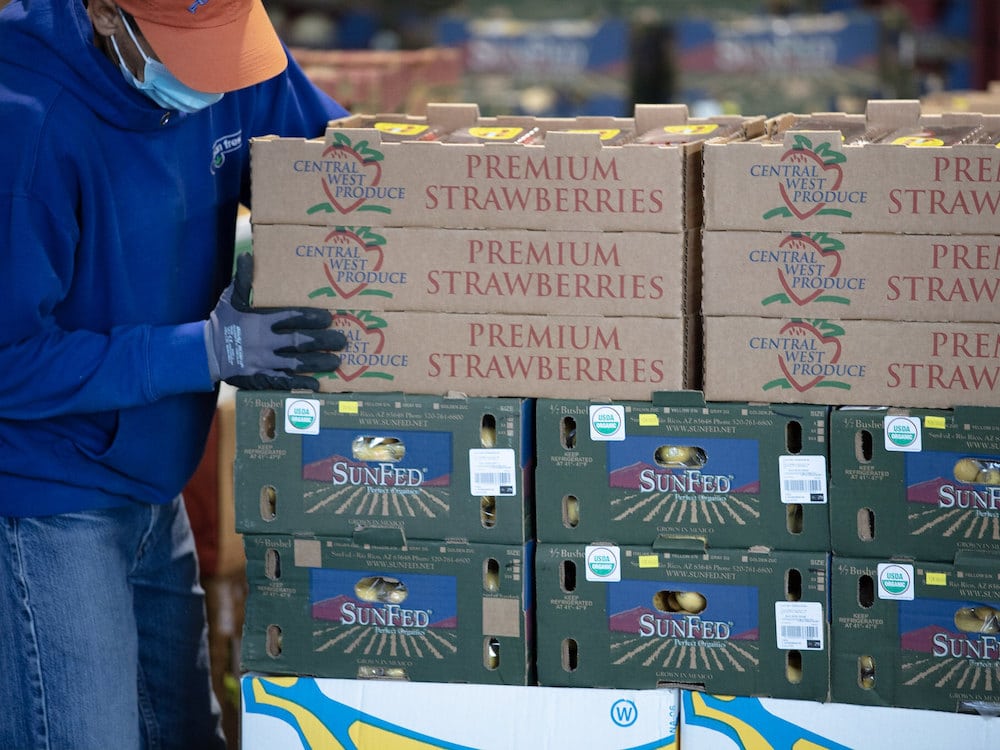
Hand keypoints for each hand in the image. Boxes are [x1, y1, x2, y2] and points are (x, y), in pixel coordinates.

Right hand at [205, 253, 344, 389]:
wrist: (206, 352)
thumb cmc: (223, 323)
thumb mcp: (230, 299)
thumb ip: (243, 279)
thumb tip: (248, 255)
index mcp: (260, 321)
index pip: (291, 317)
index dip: (311, 318)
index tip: (329, 318)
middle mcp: (264, 342)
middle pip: (299, 341)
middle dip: (323, 341)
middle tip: (342, 341)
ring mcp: (263, 362)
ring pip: (296, 363)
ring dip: (318, 363)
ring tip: (336, 362)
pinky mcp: (260, 378)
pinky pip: (283, 382)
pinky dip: (300, 384)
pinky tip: (316, 384)